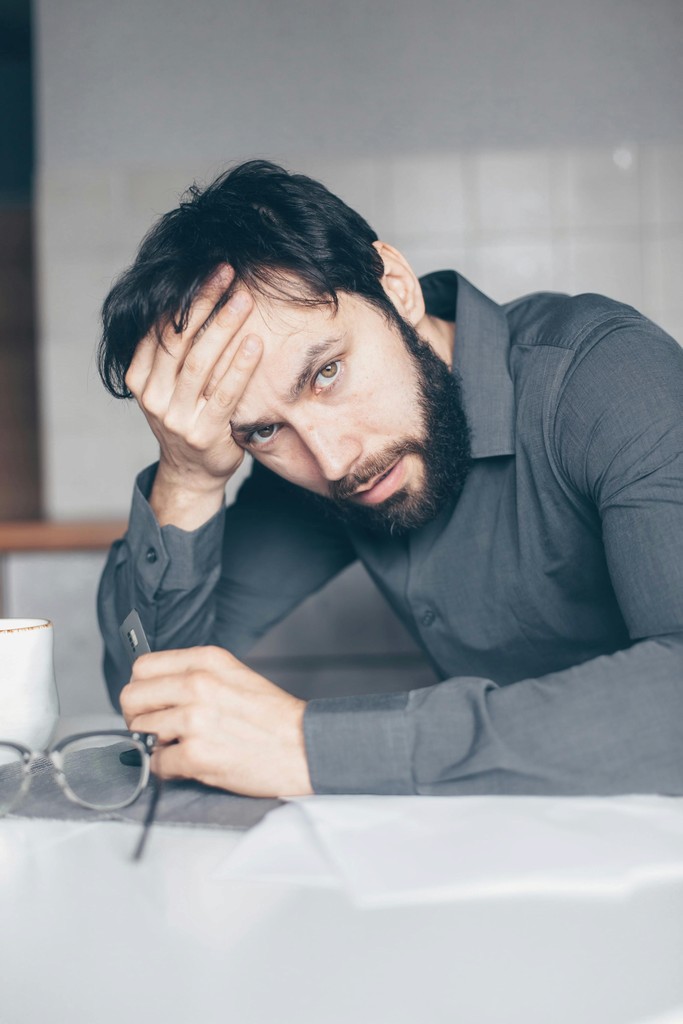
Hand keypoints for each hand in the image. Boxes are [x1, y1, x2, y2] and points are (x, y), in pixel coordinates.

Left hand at [120, 646, 312, 797]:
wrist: (305, 747)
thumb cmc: (272, 716)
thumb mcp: (234, 675)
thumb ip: (195, 675)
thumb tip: (153, 690)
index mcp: (207, 661)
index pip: (143, 667)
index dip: (143, 689)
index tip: (151, 703)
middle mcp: (198, 684)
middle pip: (132, 698)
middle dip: (138, 717)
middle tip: (156, 729)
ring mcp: (195, 720)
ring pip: (140, 732)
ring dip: (154, 745)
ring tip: (180, 748)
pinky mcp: (196, 755)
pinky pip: (155, 763)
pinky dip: (166, 769)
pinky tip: (187, 765)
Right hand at [125, 266, 261, 527]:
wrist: (192, 471)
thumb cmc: (187, 416)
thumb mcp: (167, 385)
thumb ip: (171, 353)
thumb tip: (194, 296)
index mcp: (139, 379)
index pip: (159, 329)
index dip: (182, 298)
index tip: (206, 272)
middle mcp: (152, 397)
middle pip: (178, 340)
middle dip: (203, 303)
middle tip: (227, 273)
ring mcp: (176, 417)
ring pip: (200, 363)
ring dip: (223, 326)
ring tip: (243, 299)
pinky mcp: (204, 433)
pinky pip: (224, 393)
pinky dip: (240, 366)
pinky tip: (254, 343)